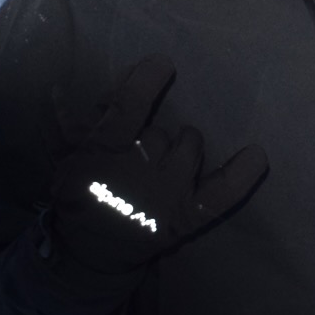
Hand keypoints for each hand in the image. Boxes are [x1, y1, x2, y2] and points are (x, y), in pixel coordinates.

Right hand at [44, 57, 266, 276]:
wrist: (92, 251)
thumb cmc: (82, 195)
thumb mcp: (67, 159)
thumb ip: (68, 124)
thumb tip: (57, 90)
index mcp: (102, 155)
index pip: (126, 110)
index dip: (145, 84)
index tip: (163, 63)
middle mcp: (139, 173)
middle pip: (162, 131)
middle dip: (153, 137)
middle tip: (140, 155)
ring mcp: (166, 196)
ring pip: (191, 147)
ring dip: (184, 148)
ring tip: (166, 164)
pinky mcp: (187, 218)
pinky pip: (221, 193)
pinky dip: (241, 174)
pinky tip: (257, 155)